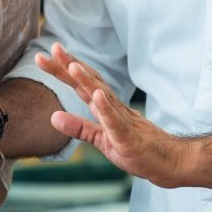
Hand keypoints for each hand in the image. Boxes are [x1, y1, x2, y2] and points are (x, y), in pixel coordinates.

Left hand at [37, 42, 194, 188]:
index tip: (42, 57)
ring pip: (103, 97)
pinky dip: (106, 108)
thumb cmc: (137, 149)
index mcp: (104, 108)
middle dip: (70, 66)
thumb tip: (52, 117)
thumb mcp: (102, 141)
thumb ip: (79, 128)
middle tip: (52, 48)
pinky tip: (97, 96)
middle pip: (90, 83)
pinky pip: (117, 121)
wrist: (169, 163)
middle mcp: (113, 108)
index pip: (81, 85)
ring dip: (88, 81)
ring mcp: (122, 121)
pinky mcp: (129, 138)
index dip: (62, 70)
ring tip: (72, 66)